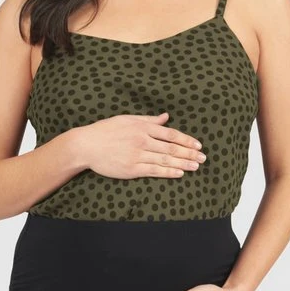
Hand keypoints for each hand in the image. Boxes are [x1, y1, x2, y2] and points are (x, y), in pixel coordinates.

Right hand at [78, 112, 205, 179]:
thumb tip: (166, 116)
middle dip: (189, 153)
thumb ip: (148, 120)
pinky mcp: (132, 169)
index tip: (198, 145)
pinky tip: (180, 173)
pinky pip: (154, 171)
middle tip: (203, 158)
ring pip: (165, 160)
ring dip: (183, 163)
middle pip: (172, 148)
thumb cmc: (106, 130)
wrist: (86, 145)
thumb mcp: (127, 119)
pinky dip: (169, 172)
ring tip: (196, 166)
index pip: (170, 134)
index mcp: (142, 127)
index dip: (186, 140)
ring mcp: (137, 155)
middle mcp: (142, 141)